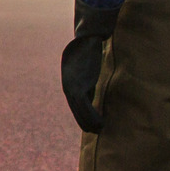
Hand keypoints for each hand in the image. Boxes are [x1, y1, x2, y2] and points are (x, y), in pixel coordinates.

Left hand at [62, 0, 117, 134]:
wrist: (86, 39)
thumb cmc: (88, 50)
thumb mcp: (86, 66)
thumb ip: (88, 76)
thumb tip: (94, 83)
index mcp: (69, 83)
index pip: (75, 105)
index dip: (84, 116)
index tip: (93, 124)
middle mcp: (68, 88)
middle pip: (76, 112)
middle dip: (86, 123)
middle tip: (97, 131)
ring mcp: (72, 88)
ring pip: (80, 113)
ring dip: (91, 123)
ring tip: (100, 130)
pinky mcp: (79, 87)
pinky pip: (85, 108)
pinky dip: (93, 118)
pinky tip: (101, 125)